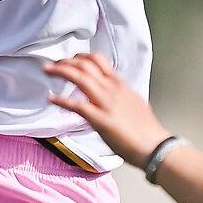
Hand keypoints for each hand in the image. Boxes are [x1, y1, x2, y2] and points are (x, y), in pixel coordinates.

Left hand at [43, 53, 169, 165]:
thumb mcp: (136, 104)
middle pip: (86, 65)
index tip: (71, 59)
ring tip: (48, 71)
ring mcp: (106, 103)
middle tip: (53, 64)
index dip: (81, 56)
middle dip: (66, 61)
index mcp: (121, 85)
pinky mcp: (100, 119)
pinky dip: (61, 100)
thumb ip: (123, 96)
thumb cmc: (147, 130)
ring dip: (61, 71)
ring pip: (80, 78)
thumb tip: (118, 95)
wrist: (154, 146)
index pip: (99, 60)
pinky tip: (51, 99)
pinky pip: (76, 105)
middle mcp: (113, 89)